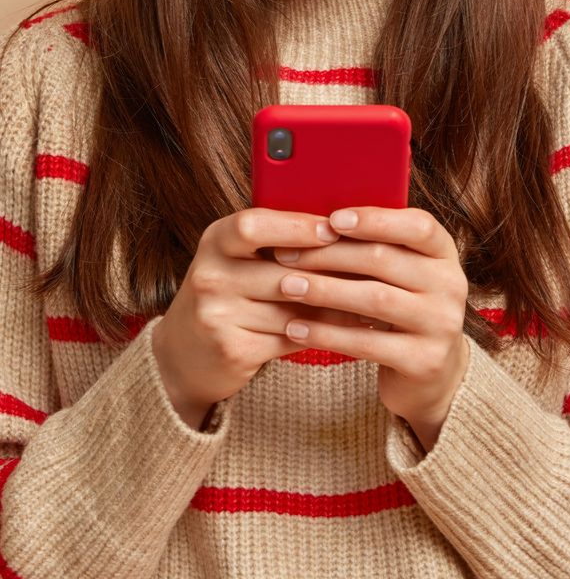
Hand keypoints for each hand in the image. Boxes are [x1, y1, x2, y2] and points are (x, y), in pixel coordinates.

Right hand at [152, 208, 364, 423]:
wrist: (185, 354)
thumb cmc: (228, 294)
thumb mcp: (237, 258)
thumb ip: (276, 241)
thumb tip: (342, 224)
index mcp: (214, 241)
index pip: (252, 225)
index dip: (295, 226)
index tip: (333, 229)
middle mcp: (209, 276)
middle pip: (281, 271)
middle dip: (330, 271)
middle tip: (375, 267)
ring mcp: (217, 316)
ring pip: (292, 308)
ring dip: (337, 305)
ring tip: (375, 298)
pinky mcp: (233, 350)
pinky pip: (291, 337)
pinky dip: (326, 332)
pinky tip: (354, 328)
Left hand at [274, 206, 470, 443]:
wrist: (431, 372)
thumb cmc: (400, 308)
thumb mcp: (400, 273)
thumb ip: (374, 246)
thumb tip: (313, 221)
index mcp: (443, 253)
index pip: (418, 225)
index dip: (375, 219)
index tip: (331, 219)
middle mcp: (450, 285)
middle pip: (384, 259)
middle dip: (328, 254)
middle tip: (285, 254)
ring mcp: (441, 324)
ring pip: (374, 299)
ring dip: (324, 291)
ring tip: (286, 287)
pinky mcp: (425, 361)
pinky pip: (368, 343)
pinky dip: (327, 334)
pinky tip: (296, 329)